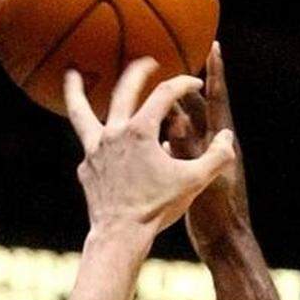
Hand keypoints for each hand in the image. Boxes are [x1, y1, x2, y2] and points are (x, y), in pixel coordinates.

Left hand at [65, 58, 234, 238]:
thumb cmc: (157, 209)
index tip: (194, 83)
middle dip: (138, 71)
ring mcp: (95, 150)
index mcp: (141, 130)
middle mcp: (114, 133)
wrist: (120, 236)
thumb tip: (228, 137)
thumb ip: (217, 157)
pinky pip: (90, 148)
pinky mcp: (86, 169)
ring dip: (76, 90)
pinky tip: (97, 143)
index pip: (165, 94)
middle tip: (147, 62)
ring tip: (72, 74)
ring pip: (82, 112)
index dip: (183, 83)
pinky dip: (95, 141)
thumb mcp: (194, 182)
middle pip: (124, 90)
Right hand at [165, 43, 249, 260]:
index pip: (217, 99)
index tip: (214, 45)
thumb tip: (176, 115)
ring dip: (169, 111)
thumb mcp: (200, 178)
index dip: (216, 73)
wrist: (222, 242)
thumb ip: (188, 147)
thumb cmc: (217, 215)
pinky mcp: (192, 175)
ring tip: (151, 93)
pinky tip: (149, 134)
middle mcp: (213, 147)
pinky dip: (165, 137)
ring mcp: (202, 160)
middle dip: (184, 86)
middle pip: (197, 108)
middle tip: (168, 64)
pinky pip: (176, 147)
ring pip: (184, 127)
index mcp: (220, 144)